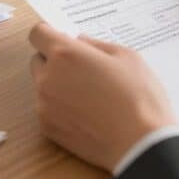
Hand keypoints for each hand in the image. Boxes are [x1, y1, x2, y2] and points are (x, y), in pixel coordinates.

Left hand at [28, 23, 176, 170]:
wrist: (140, 145)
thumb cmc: (139, 97)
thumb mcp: (126, 57)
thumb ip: (97, 44)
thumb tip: (80, 41)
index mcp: (65, 54)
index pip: (37, 33)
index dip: (49, 33)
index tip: (61, 39)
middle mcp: (47, 77)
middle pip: (38, 60)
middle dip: (54, 60)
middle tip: (82, 69)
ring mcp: (44, 104)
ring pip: (42, 85)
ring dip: (57, 84)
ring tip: (89, 95)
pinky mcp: (47, 128)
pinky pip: (47, 108)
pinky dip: (60, 107)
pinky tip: (86, 114)